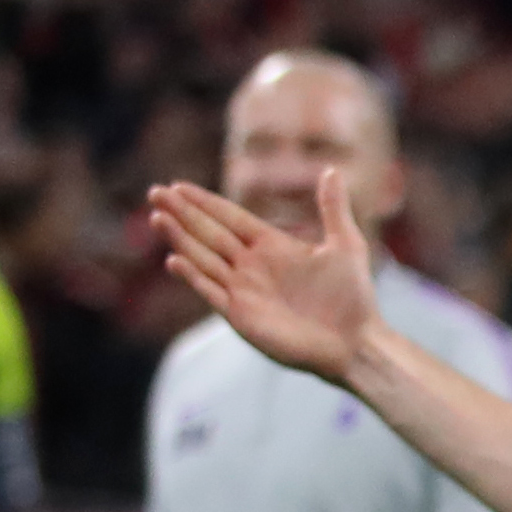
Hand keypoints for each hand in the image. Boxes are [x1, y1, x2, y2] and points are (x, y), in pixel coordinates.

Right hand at [147, 170, 381, 385]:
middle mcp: (251, 265)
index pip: (229, 218)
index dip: (204, 202)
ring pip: (203, 258)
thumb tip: (332, 169)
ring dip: (180, 238)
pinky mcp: (241, 315)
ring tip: (158, 217)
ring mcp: (243, 290)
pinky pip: (211, 292)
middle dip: (182, 213)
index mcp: (271, 246)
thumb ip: (333, 208)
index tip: (178, 185)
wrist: (356, 343)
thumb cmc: (354, 297)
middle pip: (209, 233)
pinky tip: (175, 259)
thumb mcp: (346, 246)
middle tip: (156, 193)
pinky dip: (193, 277)